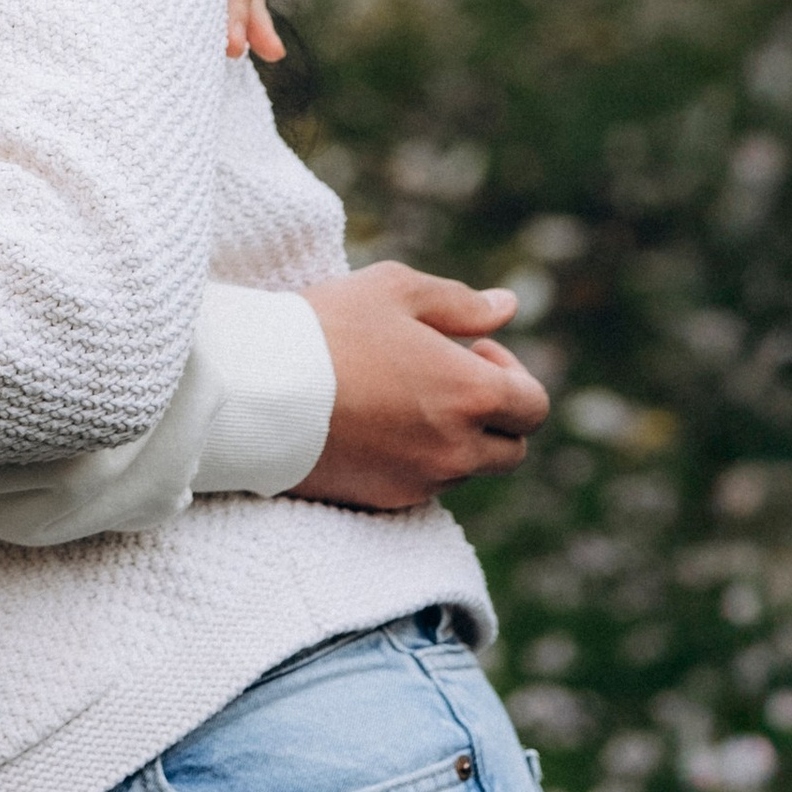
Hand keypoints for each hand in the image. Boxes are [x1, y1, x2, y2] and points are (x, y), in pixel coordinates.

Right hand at [291, 264, 551, 508]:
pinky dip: (415, 459)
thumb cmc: (328, 327)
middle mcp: (458, 448)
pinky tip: (372, 423)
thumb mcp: (394, 290)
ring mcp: (423, 481)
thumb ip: (460, 302)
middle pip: (511, 449)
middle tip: (442, 377)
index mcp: (470, 394)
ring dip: (453, 437)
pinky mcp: (387, 501)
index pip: (534, 406)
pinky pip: (424, 485)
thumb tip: (508, 306)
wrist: (257, 389)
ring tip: (398, 396)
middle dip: (491, 414)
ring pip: (466, 468)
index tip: (470, 352)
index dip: (511, 375)